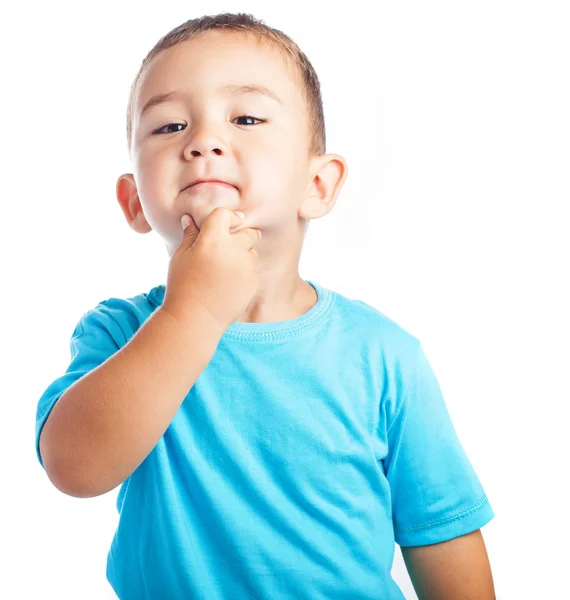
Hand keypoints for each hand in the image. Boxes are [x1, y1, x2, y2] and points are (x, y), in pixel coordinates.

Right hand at [162, 208, 261, 332]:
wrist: (196, 319)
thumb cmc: (182, 286)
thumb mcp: (180, 257)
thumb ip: (190, 235)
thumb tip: (190, 218)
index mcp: (212, 240)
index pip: (226, 214)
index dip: (226, 216)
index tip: (224, 222)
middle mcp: (234, 250)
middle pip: (247, 230)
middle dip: (239, 235)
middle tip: (225, 247)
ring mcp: (247, 267)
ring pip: (252, 250)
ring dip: (242, 254)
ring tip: (222, 270)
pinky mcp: (254, 281)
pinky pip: (253, 268)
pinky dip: (244, 271)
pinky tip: (228, 283)